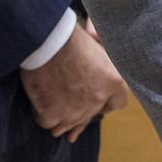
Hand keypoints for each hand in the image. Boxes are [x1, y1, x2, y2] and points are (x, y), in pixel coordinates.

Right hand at [19, 20, 127, 141]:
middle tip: (71, 109)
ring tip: (58, 123)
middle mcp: (96, 99)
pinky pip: (49, 123)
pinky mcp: (51, 114)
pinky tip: (43, 112)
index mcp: (114, 82)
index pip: (118, 102)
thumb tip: (99, 48)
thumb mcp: (97, 44)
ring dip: (63, 121)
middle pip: (90, 115)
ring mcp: (74, 110)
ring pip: (68, 124)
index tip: (99, 99)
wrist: (48, 41)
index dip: (107, 101)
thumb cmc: (73, 37)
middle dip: (81, 111)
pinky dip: (44, 116)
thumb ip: (103, 56)